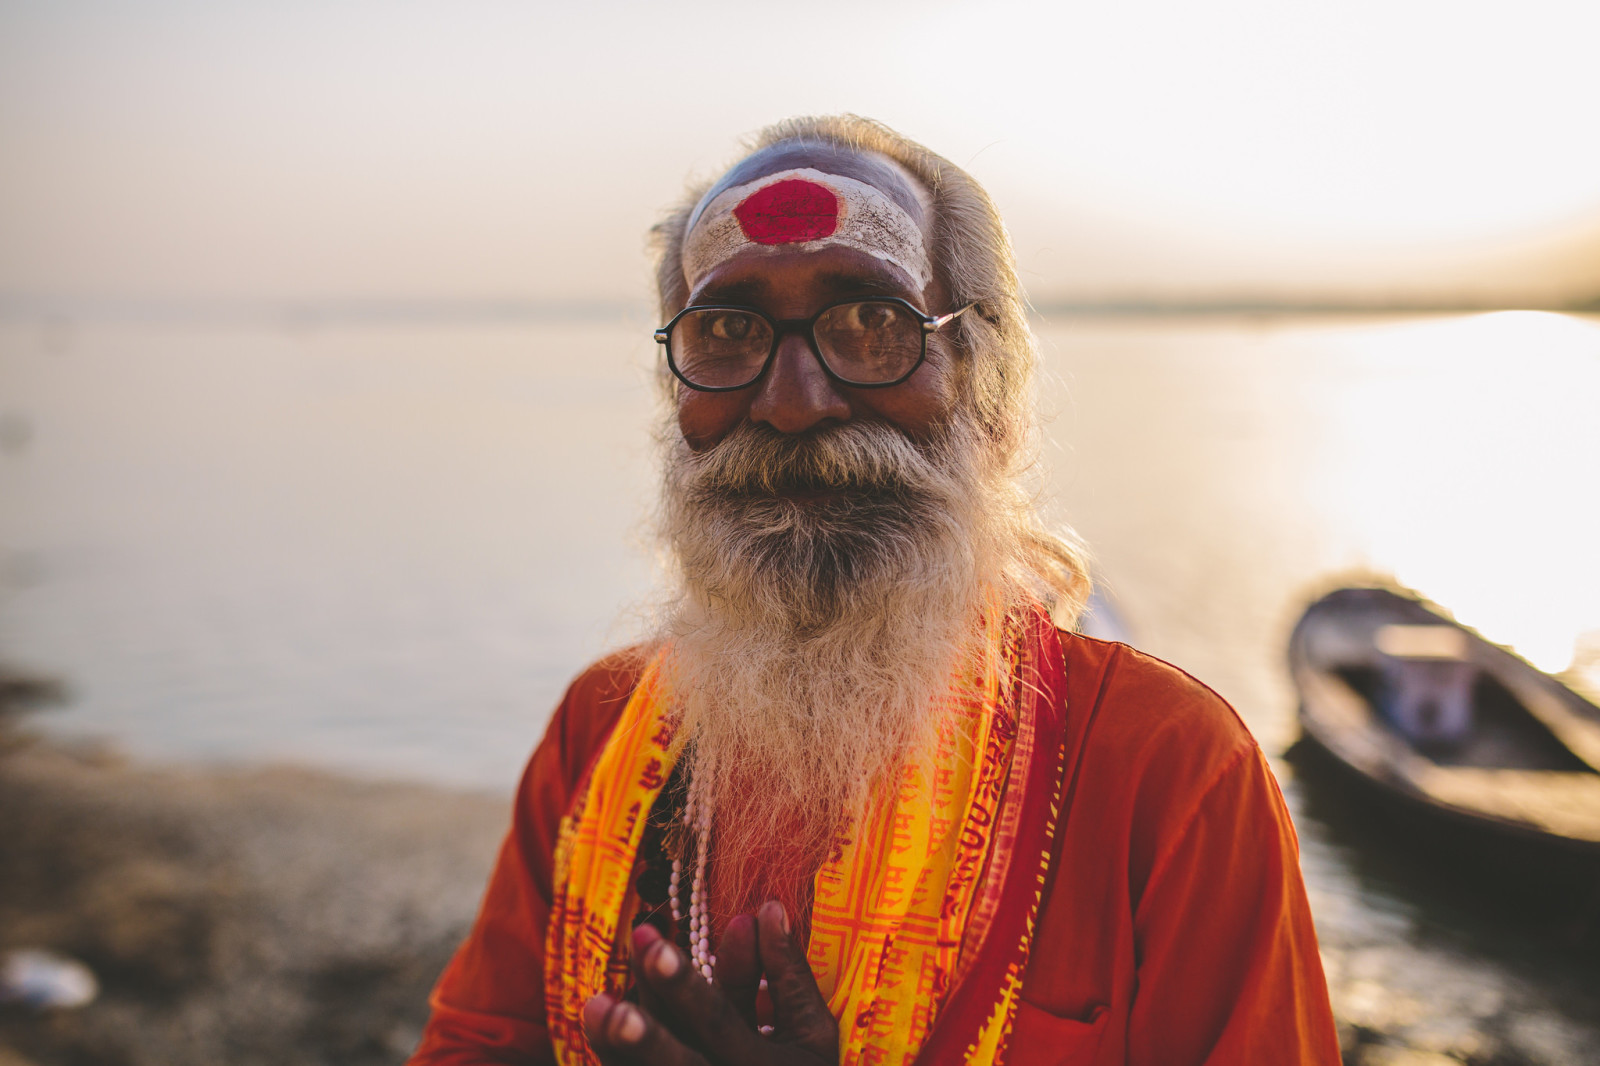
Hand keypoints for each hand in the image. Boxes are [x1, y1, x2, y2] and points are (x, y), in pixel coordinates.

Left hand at [582, 900, 838, 1065]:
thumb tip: (770, 908)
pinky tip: (605, 1022)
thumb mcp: (813, 1031)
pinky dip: (618, 1055)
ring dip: (616, 1045)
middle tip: (601, 1003)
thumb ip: (790, 974)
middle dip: (638, 1036)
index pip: (717, 1019)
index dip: (685, 987)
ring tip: (596, 1006)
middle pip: (676, 1061)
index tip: (656, 949)